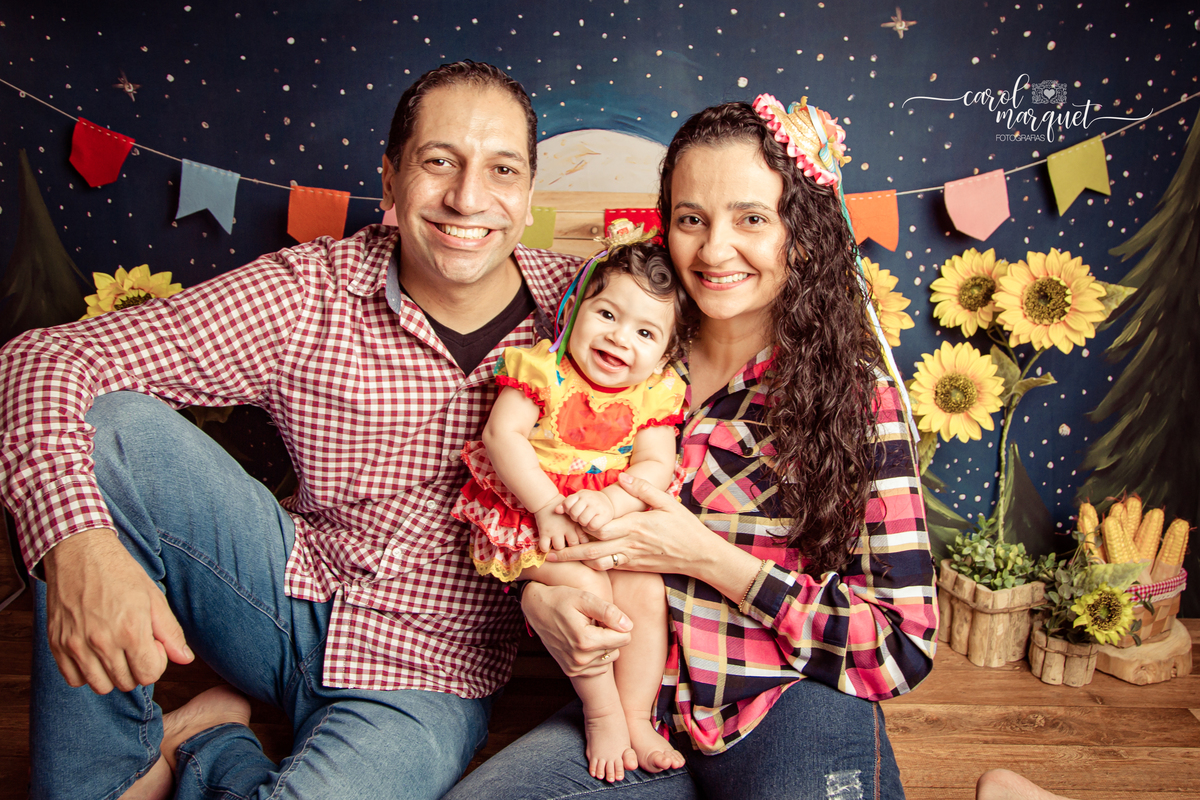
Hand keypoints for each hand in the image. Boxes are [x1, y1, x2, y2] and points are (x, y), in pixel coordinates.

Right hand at [43, 529, 192, 693]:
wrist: (80, 553)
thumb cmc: (120, 573)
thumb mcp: (154, 598)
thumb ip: (171, 632)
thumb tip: (185, 659)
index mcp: (130, 630)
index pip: (149, 675)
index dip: (155, 662)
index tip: (152, 644)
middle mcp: (102, 642)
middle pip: (126, 683)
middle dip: (136, 667)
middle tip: (134, 644)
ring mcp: (76, 645)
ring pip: (100, 686)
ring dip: (112, 674)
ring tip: (115, 649)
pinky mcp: (57, 644)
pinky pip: (74, 679)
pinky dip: (86, 672)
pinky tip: (94, 652)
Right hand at [521, 583, 632, 676]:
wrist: (536, 609)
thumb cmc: (561, 599)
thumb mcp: (584, 598)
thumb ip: (608, 612)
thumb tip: (628, 626)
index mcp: (585, 641)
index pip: (624, 638)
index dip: (619, 624)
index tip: (604, 616)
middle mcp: (580, 659)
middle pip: (617, 649)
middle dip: (611, 635)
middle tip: (594, 622)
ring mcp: (575, 668)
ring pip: (609, 658)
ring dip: (604, 645)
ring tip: (587, 631)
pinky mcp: (572, 671)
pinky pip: (599, 667)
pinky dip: (596, 655)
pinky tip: (583, 642)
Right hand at [534, 498, 587, 550]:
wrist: (547, 502)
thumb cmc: (563, 513)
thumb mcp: (574, 517)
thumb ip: (581, 528)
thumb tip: (589, 542)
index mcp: (576, 525)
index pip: (584, 540)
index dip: (582, 546)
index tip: (580, 547)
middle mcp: (567, 528)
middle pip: (573, 545)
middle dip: (571, 549)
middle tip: (567, 548)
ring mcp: (555, 530)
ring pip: (559, 547)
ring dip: (557, 548)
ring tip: (556, 546)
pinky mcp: (544, 532)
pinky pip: (544, 546)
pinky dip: (544, 549)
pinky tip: (546, 546)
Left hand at [547, 472, 699, 573]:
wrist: (700, 556)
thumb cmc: (685, 527)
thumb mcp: (667, 502)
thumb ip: (643, 489)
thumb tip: (624, 476)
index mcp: (636, 526)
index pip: (600, 528)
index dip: (580, 524)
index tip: (564, 518)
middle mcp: (630, 545)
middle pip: (592, 550)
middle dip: (568, 553)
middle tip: (547, 553)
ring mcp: (632, 559)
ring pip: (599, 564)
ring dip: (578, 563)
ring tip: (559, 561)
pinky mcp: (635, 567)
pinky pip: (610, 568)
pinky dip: (594, 566)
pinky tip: (583, 563)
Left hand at [561, 490, 615, 531]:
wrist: (608, 502)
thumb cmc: (589, 503)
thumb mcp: (577, 500)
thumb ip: (566, 504)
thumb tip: (556, 510)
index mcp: (581, 494)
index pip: (567, 504)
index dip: (568, 511)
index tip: (574, 511)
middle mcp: (589, 498)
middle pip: (574, 513)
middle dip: (576, 518)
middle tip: (580, 517)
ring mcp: (597, 506)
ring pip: (583, 520)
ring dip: (584, 523)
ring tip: (586, 520)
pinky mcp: (604, 515)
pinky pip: (592, 525)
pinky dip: (591, 527)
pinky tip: (592, 524)